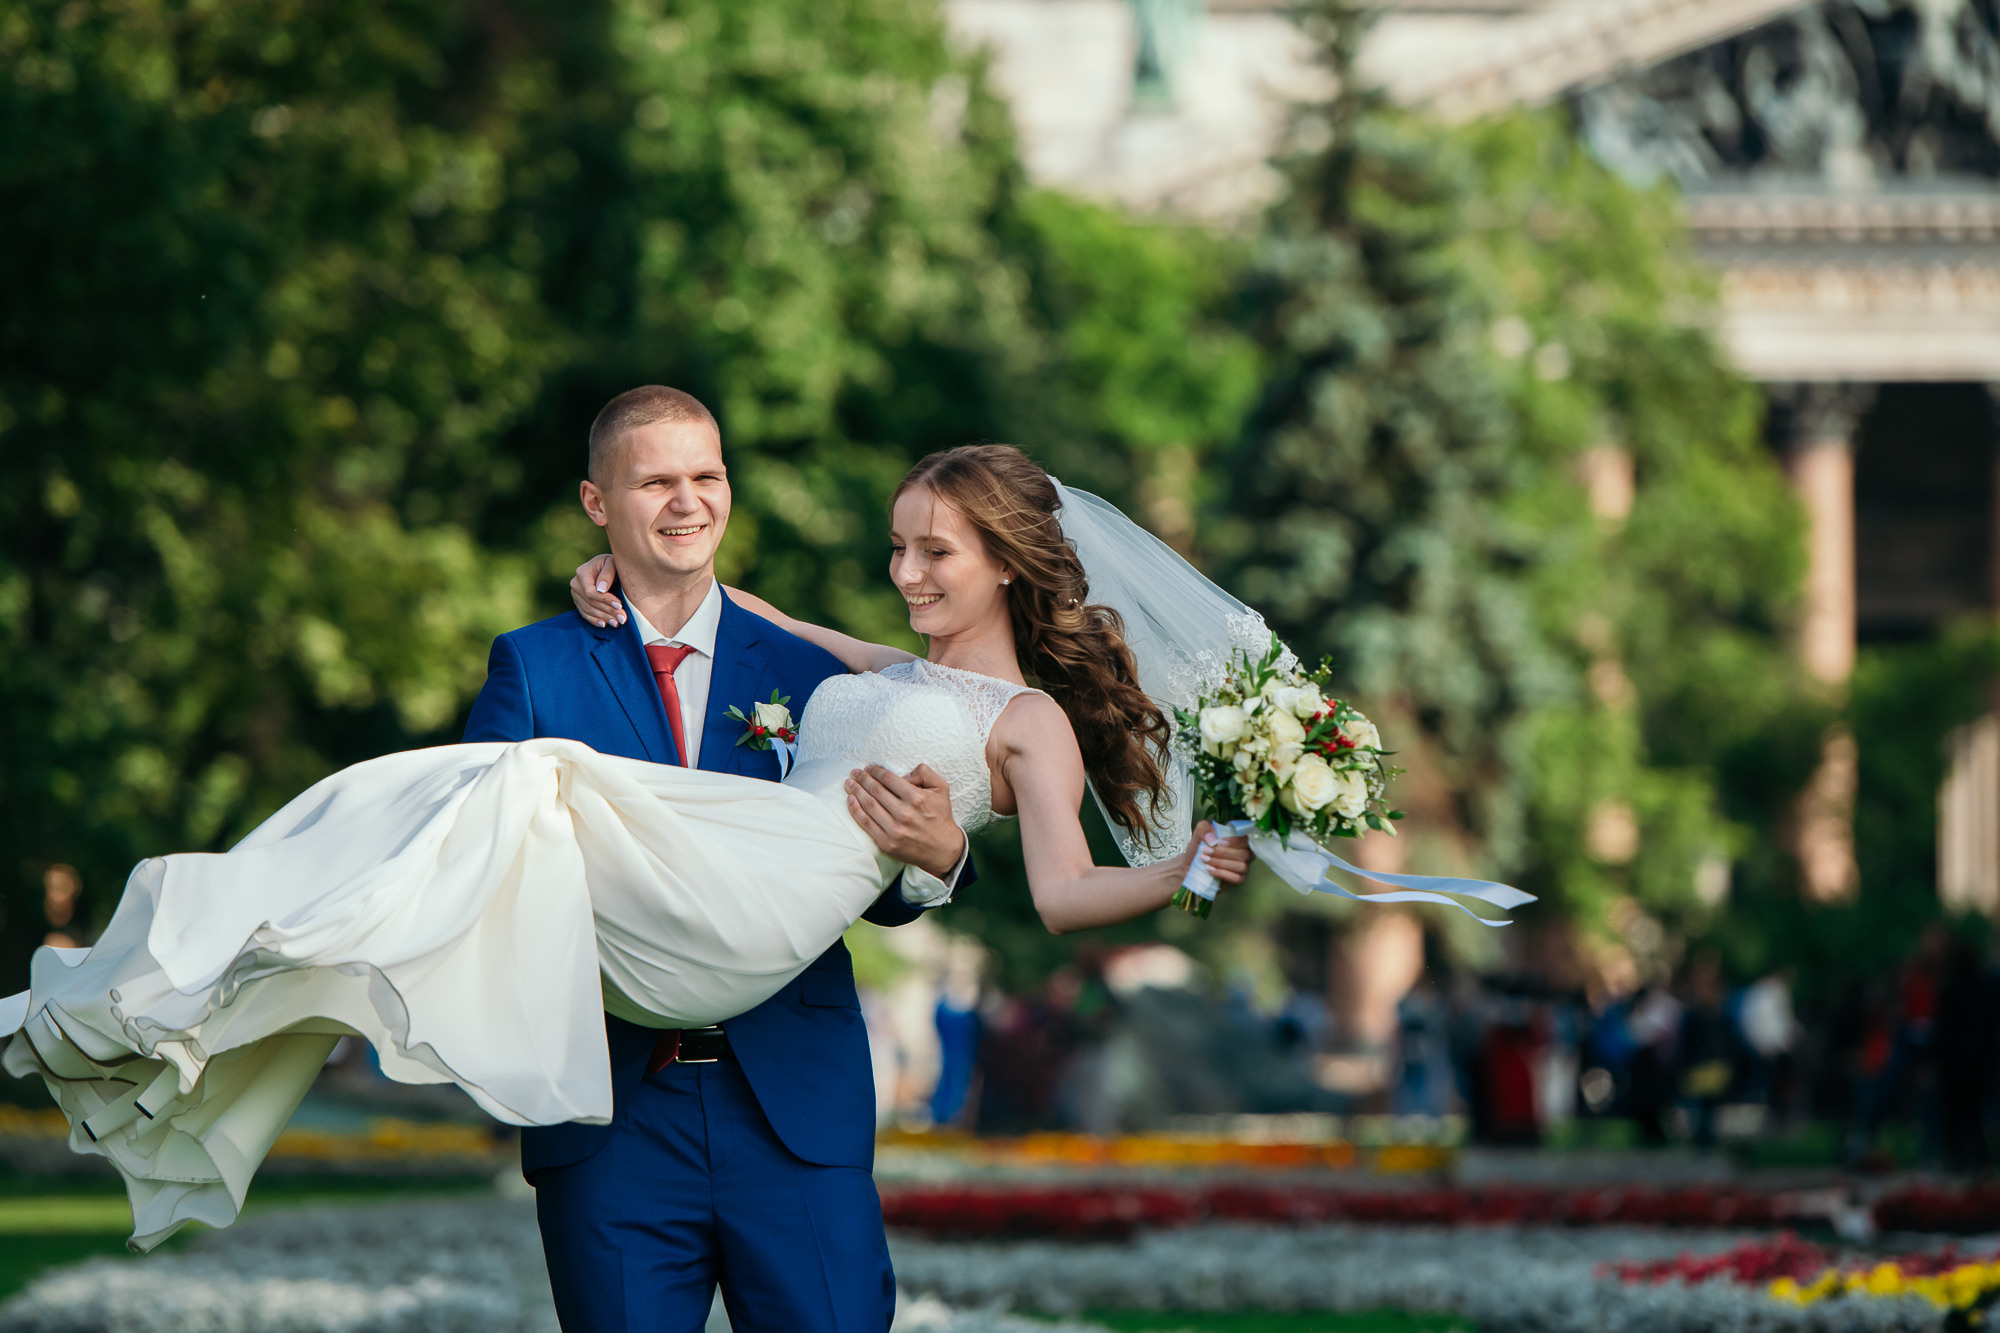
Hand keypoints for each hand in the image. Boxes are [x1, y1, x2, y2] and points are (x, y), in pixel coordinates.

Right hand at [571, 555, 623, 626]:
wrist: (606, 566)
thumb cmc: (611, 563)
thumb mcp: (612, 562)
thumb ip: (607, 573)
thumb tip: (601, 589)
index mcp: (582, 572)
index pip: (590, 591)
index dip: (604, 600)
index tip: (619, 605)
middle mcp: (575, 583)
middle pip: (590, 602)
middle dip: (607, 611)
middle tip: (622, 618)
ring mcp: (575, 594)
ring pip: (588, 610)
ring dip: (603, 618)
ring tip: (616, 623)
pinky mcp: (578, 601)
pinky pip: (584, 613)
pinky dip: (594, 620)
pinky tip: (604, 625)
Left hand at [846, 763, 964, 879]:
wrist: (942, 848)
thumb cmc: (940, 816)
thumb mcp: (941, 788)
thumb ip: (924, 773)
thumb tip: (904, 774)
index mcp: (916, 798)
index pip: (889, 780)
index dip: (876, 771)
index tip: (869, 768)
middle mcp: (904, 813)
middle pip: (876, 791)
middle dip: (862, 779)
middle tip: (855, 772)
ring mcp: (894, 830)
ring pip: (869, 805)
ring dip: (856, 791)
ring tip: (849, 783)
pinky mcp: (887, 843)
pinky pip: (866, 823)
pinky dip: (855, 810)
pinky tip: (850, 800)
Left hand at [1185, 820, 1252, 887]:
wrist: (1192, 867)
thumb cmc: (1199, 851)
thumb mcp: (1198, 836)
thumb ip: (1204, 829)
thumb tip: (1212, 837)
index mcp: (1239, 839)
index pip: (1246, 838)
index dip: (1236, 841)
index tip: (1220, 842)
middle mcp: (1245, 852)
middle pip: (1244, 854)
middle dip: (1223, 853)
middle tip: (1207, 851)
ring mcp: (1244, 867)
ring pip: (1241, 866)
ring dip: (1221, 863)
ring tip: (1206, 860)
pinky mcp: (1239, 880)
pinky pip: (1237, 878)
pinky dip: (1222, 873)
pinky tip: (1210, 870)